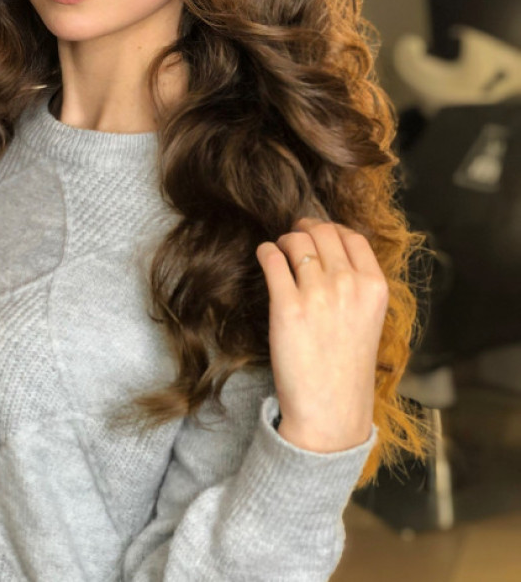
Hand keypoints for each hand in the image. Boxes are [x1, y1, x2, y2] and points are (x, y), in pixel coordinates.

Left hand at [256, 217, 388, 452]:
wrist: (330, 410)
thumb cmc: (347, 367)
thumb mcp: (369, 318)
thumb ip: (357, 284)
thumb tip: (331, 250)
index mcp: (375, 287)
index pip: (351, 236)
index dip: (330, 230)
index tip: (318, 233)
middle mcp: (349, 285)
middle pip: (321, 232)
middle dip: (304, 231)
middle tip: (293, 240)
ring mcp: (318, 294)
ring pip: (295, 241)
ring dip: (284, 242)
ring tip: (279, 253)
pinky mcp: (287, 306)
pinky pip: (272, 258)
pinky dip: (266, 252)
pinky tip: (265, 257)